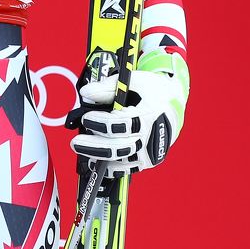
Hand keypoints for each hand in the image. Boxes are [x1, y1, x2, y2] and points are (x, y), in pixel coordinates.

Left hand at [71, 53, 188, 174]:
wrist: (174, 104)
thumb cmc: (152, 90)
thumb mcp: (133, 80)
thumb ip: (108, 87)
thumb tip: (86, 94)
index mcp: (150, 115)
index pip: (121, 124)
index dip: (100, 123)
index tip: (85, 117)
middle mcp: (152, 137)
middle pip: (120, 148)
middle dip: (95, 147)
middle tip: (75, 143)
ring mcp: (151, 152)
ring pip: (123, 161)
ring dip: (101, 158)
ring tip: (83, 152)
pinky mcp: (148, 160)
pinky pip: (129, 168)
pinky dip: (112, 168)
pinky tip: (97, 163)